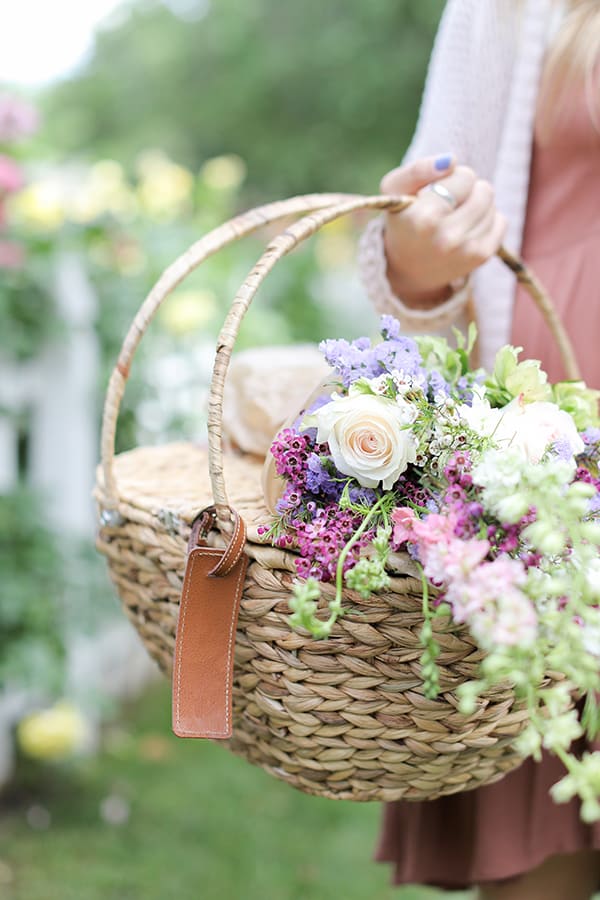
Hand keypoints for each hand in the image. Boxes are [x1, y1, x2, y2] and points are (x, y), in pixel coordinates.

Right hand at [380, 155, 506, 308]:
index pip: (466, 176)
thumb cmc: (402, 220)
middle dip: (468, 192)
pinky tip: (467, 229)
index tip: (438, 192)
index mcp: (424, 218)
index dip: (454, 178)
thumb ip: (417, 169)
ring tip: (455, 219)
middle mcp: (447, 238)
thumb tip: (451, 160)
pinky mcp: (480, 257)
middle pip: (484, 190)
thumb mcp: (394, 189)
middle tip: (449, 205)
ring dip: (476, 207)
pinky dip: (488, 221)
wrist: (407, 268)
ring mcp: (466, 250)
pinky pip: (501, 223)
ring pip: (492, 206)